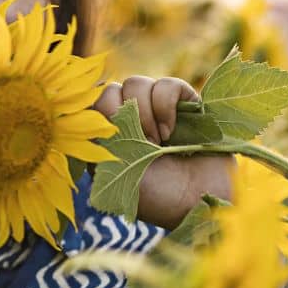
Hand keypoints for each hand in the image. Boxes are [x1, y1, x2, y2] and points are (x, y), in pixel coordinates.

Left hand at [94, 76, 231, 229]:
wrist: (199, 204)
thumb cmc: (154, 195)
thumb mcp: (112, 172)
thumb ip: (95, 138)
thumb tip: (88, 104)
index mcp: (111, 133)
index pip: (91, 103)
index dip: (101, 117)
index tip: (114, 143)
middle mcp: (133, 118)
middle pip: (111, 89)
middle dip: (122, 116)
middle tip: (140, 144)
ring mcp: (160, 109)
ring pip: (136, 83)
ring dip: (144, 113)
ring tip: (157, 142)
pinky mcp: (188, 104)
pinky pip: (168, 84)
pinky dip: (165, 104)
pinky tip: (170, 131)